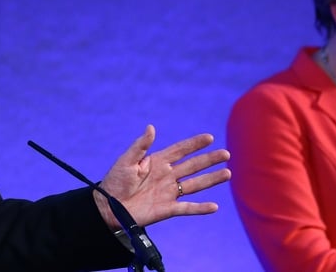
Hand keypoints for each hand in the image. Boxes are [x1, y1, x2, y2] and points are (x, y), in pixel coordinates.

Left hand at [96, 125, 230, 228]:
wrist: (108, 207)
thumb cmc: (115, 181)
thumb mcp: (126, 160)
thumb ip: (141, 146)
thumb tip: (151, 127)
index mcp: (158, 162)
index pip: (180, 150)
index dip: (194, 144)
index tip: (209, 137)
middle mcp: (167, 176)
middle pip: (193, 166)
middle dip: (209, 160)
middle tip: (226, 154)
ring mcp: (169, 192)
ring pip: (195, 184)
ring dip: (211, 179)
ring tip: (227, 173)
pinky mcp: (167, 209)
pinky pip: (187, 208)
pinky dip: (200, 208)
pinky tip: (214, 207)